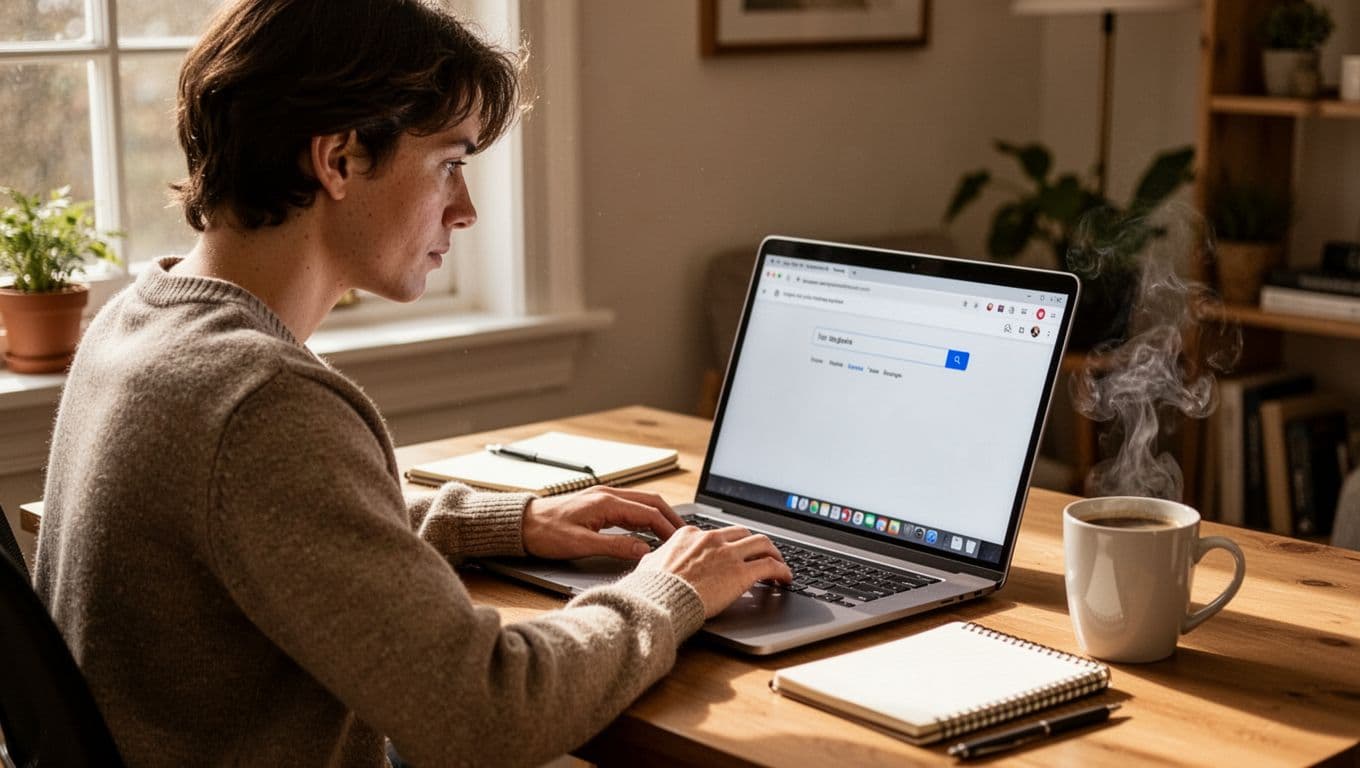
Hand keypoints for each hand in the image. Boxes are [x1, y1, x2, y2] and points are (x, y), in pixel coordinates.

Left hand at [522, 487, 686, 560]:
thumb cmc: (545, 532)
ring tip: (672, 533)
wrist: (521, 524)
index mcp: (606, 502)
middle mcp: (607, 495)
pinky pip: (630, 507)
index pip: (649, 512)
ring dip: (659, 516)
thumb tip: (644, 550)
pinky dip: (645, 516)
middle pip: (650, 502)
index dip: (668, 528)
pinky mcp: (597, 504)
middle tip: (685, 536)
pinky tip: (648, 529)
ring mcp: (602, 498)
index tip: (681, 541)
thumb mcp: (581, 545)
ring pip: (641, 503)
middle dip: (670, 518)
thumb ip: (615, 546)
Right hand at [635, 525, 792, 617]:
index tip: (733, 553)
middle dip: (755, 543)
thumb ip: (657, 560)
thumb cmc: (651, 588)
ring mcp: (728, 554)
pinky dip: (782, 570)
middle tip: (762, 555)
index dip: (729, 543)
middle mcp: (711, 539)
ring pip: (763, 543)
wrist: (659, 601)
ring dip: (774, 553)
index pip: (717, 533)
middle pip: (743, 533)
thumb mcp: (649, 565)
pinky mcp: (741, 573)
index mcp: (690, 534)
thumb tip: (653, 562)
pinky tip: (786, 579)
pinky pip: (770, 565)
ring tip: (779, 564)